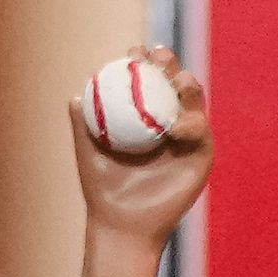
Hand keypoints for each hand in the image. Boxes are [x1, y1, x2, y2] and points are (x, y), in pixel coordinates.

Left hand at [69, 49, 210, 245]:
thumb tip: (75, 97)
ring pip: (194, 102)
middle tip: (158, 56)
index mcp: (144, 115)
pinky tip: (174, 127)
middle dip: (170, 63)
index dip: (144, 60)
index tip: (133, 51)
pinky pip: (200, 133)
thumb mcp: (88, 152)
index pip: (147, 80)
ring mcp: (188, 138)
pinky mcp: (202, 156)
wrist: (123, 225)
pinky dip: (191, 125)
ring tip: (177, 81)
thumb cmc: (103, 189)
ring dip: (188, 85)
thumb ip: (83, 125)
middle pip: (174, 83)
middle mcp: (169, 121)